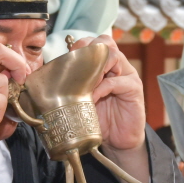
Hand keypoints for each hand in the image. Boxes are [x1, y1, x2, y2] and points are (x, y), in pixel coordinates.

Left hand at [74, 36, 145, 151]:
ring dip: (96, 67)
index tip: (68, 58)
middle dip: (88, 50)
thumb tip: (49, 79)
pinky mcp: (134, 89)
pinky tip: (93, 98)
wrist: (117, 140)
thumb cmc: (99, 118)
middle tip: (77, 66)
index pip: (94, 42)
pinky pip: (118, 82)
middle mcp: (118, 65)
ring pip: (114, 56)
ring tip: (85, 83)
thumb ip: (73, 86)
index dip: (81, 45)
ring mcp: (128, 75)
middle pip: (105, 42)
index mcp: (105, 64)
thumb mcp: (82, 99)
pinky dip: (102, 88)